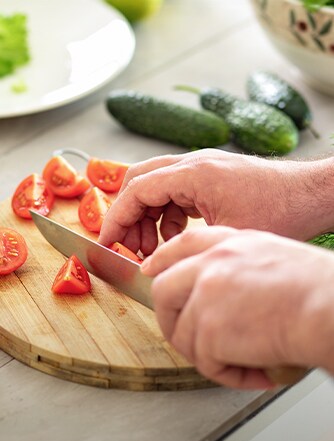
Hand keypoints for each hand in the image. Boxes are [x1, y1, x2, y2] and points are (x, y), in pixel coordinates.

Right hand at [98, 149, 333, 255]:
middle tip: (129, 247)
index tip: (106, 242)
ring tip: (150, 248)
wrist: (310, 196)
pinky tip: (173, 236)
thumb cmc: (280, 211)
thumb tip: (151, 262)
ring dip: (147, 216)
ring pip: (156, 186)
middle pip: (140, 181)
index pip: (136, 189)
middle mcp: (193, 163)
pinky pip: (175, 192)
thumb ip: (182, 245)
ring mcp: (202, 167)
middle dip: (128, 215)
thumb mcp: (225, 235)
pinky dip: (166, 215)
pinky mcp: (210, 177)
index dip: (116, 218)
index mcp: (194, 172)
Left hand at [141, 226, 333, 388]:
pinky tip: (255, 370)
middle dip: (170, 319)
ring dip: (208, 355)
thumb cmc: (316, 287)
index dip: (163, 260)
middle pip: (164, 290)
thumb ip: (236, 267)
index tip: (152, 271)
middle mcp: (212, 264)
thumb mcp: (271, 257)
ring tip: (240, 361)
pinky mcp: (210, 330)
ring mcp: (206, 295)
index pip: (182, 245)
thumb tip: (219, 294)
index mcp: (230, 244)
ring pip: (182, 334)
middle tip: (188, 337)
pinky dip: (228, 374)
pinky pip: (206, 362)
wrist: (328, 307)